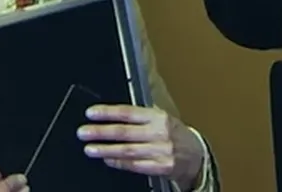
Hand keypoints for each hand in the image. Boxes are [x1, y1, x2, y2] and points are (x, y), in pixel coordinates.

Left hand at [77, 104, 203, 187]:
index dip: (108, 112)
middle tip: (83, 132)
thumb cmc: (177, 135)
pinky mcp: (161, 167)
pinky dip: (119, 163)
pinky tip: (107, 160)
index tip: (91, 113)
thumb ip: (143, 115)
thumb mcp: (164, 119)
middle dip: (101, 132)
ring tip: (90, 149)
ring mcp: (161, 151)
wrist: (198, 156)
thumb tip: (117, 112)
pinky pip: (135, 165)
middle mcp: (160, 132)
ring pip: (127, 150)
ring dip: (106, 149)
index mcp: (159, 117)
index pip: (128, 112)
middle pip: (124, 132)